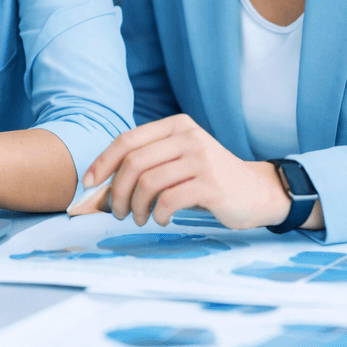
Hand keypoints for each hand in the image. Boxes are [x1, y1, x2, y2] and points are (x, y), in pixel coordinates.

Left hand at [80, 114, 308, 229]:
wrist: (258, 192)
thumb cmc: (209, 179)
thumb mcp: (180, 160)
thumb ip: (148, 163)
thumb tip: (100, 185)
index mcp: (176, 126)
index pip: (127, 140)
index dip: (102, 163)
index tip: (88, 184)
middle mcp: (188, 137)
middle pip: (133, 163)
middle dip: (116, 191)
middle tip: (116, 212)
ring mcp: (201, 159)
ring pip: (148, 182)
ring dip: (135, 207)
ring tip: (139, 218)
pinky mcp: (212, 184)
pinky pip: (169, 199)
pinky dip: (158, 214)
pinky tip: (162, 219)